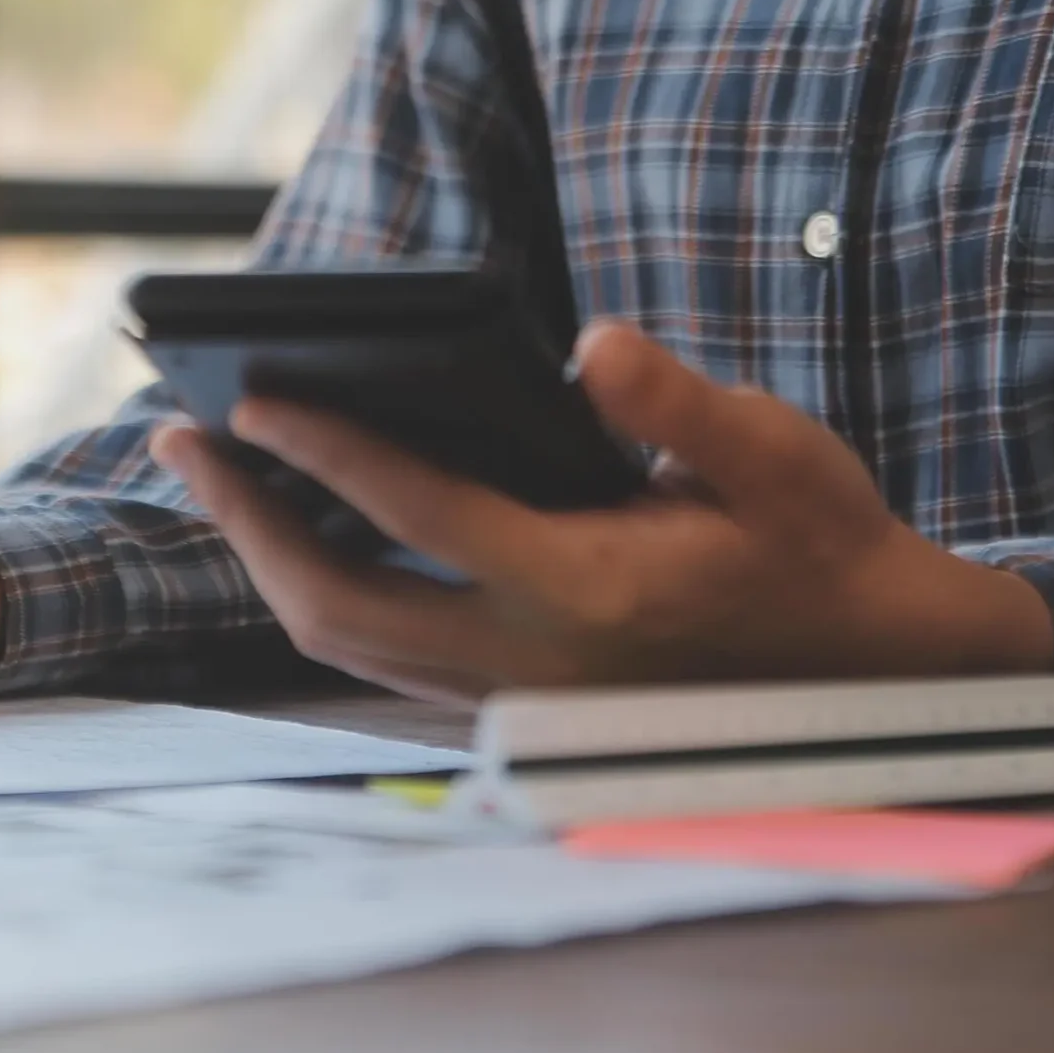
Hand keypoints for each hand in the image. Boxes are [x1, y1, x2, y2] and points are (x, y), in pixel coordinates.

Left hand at [149, 321, 1053, 702]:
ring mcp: (514, 696)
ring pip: (345, 645)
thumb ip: (676, 406)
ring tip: (213, 479)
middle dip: (247, 520)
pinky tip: (290, 535)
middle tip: (182, 437)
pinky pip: (378, 660)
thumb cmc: (818, 542)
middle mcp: (531, 660)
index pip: (419, 512)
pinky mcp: (511, 705)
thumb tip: (586, 347)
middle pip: (337, 602)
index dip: (325, 450)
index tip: (251, 396)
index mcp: (588, 590)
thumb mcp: (776, 455)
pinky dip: (318, 597)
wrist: (871, 665)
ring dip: (265, 563)